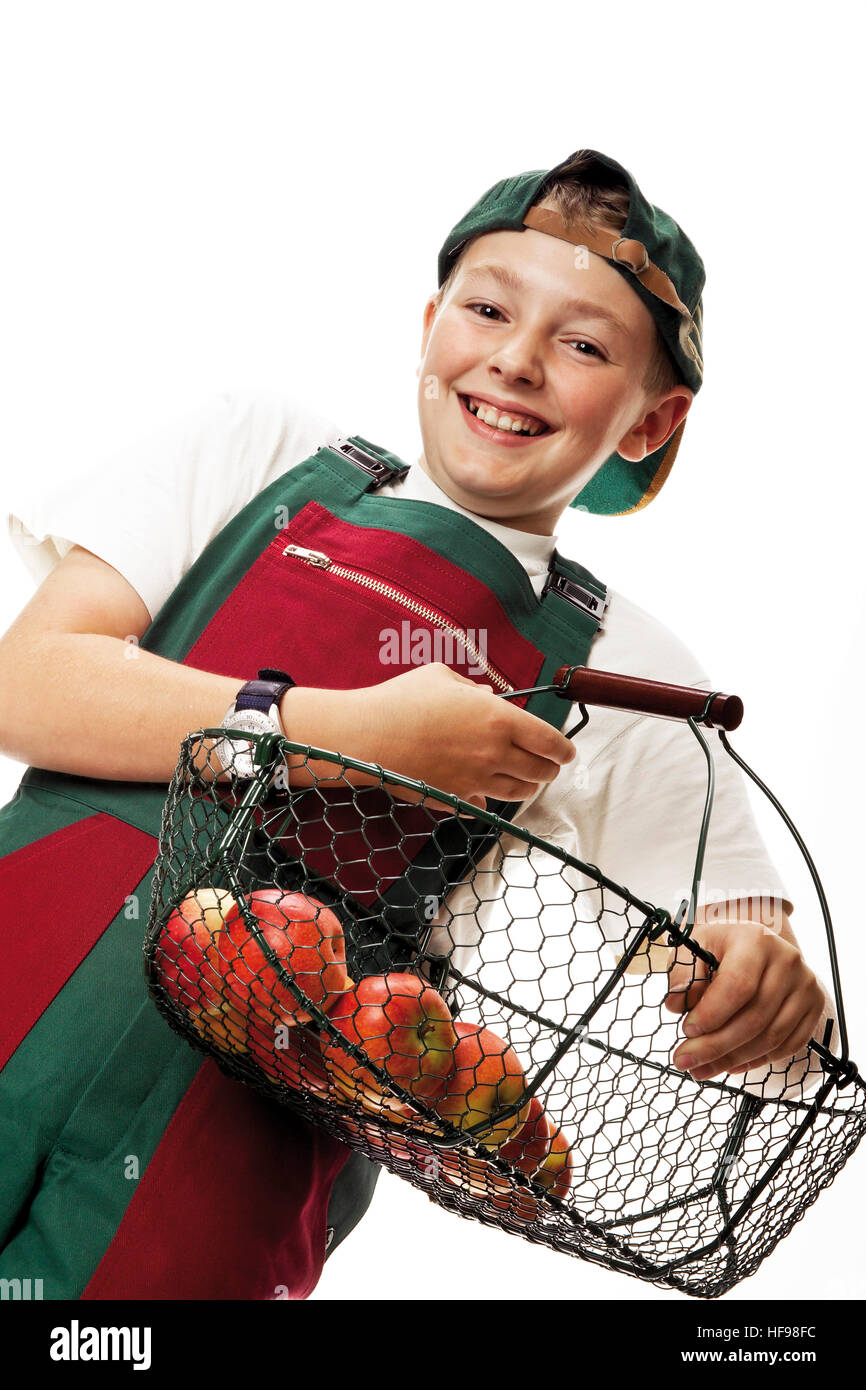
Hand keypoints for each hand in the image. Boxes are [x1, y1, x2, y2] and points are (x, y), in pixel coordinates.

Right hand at [357, 662, 575, 809]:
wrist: (366, 735)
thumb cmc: (401, 700)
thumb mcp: (442, 677)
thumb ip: (474, 688)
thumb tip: (489, 697)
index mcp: (498, 719)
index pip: (550, 742)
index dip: (564, 748)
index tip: (566, 750)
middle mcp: (493, 753)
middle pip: (541, 772)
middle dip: (550, 768)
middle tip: (549, 763)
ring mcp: (475, 780)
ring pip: (520, 792)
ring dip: (528, 786)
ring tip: (525, 777)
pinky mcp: (455, 798)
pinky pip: (487, 804)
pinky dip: (492, 798)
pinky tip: (487, 788)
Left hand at [664, 920, 825, 1080]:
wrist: (754, 943)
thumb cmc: (721, 947)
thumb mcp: (695, 947)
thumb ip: (682, 974)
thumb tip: (676, 1005)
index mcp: (756, 940)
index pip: (738, 985)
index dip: (712, 1014)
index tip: (687, 1031)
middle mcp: (787, 961)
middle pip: (754, 1017)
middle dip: (716, 1045)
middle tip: (685, 1060)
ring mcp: (805, 985)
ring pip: (771, 1036)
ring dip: (733, 1058)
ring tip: (702, 1068)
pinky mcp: (814, 1006)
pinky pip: (788, 1045)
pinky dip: (757, 1060)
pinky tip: (731, 1064)